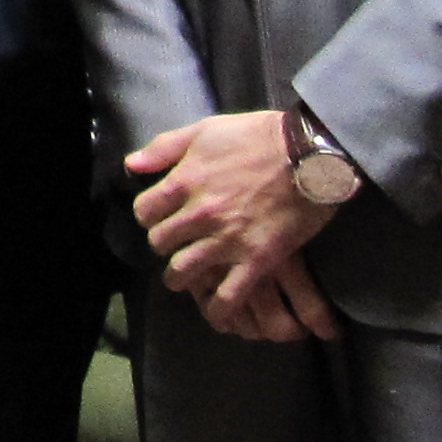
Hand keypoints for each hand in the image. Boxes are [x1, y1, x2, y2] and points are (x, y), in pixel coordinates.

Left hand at [127, 110, 341, 340]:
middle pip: (160, 243)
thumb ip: (164, 148)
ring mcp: (226, 239)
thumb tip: (131, 165)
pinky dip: (218, 309)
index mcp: (183, 182)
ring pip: (182, 272)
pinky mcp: (257, 260)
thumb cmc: (257, 136)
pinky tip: (217, 311)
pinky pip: (228, 296)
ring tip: (187, 276)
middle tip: (178, 244)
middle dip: (165, 244)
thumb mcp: (204, 130)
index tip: (162, 217)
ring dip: (180, 277)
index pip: (144, 212)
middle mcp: (199, 214)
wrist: (310, 153)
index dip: (150, 216)